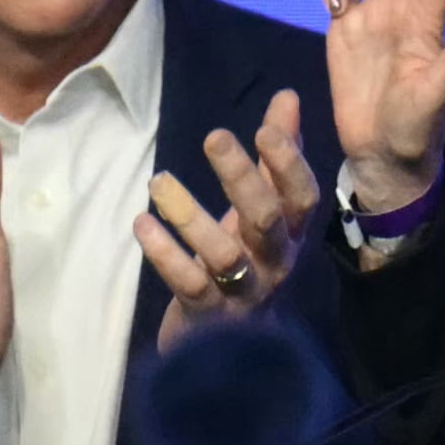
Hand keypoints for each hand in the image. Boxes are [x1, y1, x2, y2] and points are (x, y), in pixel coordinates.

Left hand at [141, 89, 323, 347]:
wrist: (229, 347)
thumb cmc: (246, 263)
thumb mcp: (264, 209)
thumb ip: (276, 155)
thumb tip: (288, 97)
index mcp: (290, 235)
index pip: (302, 199)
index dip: (289, 165)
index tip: (264, 128)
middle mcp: (272, 264)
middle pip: (266, 220)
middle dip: (242, 178)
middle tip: (213, 136)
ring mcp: (241, 292)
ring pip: (223, 254)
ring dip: (189, 215)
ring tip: (158, 182)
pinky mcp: (206, 314)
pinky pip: (187, 282)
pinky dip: (164, 253)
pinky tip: (142, 224)